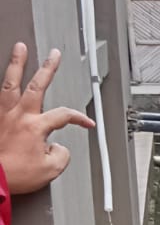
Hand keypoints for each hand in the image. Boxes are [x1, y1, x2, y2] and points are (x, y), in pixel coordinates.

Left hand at [0, 43, 93, 195]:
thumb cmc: (14, 175)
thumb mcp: (50, 170)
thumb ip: (61, 155)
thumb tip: (58, 147)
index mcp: (35, 127)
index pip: (64, 115)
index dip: (78, 118)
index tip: (86, 124)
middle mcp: (19, 116)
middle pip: (36, 85)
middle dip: (48, 68)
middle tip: (54, 55)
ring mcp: (3, 116)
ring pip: (11, 82)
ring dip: (17, 64)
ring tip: (20, 49)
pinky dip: (1, 87)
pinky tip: (3, 80)